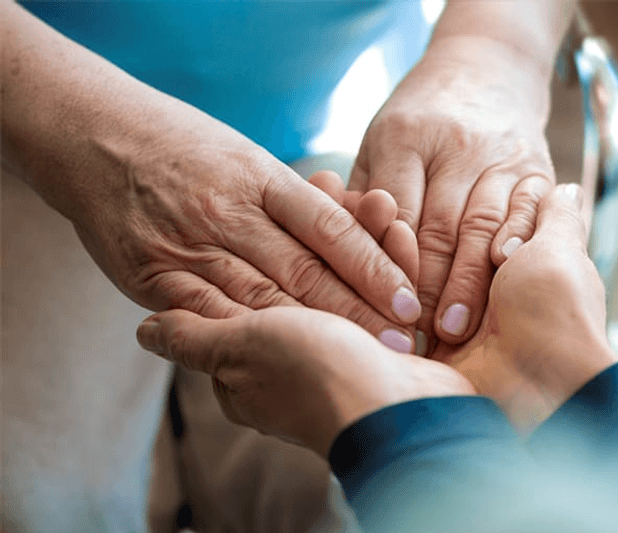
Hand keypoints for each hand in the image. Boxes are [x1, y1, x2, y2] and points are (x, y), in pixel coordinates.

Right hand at [69, 115, 419, 341]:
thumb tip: (362, 229)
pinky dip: (241, 339)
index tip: (407, 303)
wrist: (99, 136)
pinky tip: (277, 363)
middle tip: (399, 344)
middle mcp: (230, 212)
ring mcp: (189, 244)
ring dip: (312, 334)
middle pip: (304, 270)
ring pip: (260, 298)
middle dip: (357, 312)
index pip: (330, 229)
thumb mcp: (250, 159)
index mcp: (263, 178)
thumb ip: (298, 202)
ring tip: (356, 358)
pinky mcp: (153, 273)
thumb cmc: (191, 149)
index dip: (373, 268)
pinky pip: (202, 313)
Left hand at [136, 177, 613, 458]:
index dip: (264, 238)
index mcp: (255, 357)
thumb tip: (144, 331)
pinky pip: (383, 288)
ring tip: (373, 197)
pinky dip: (389, 255)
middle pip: (304, 272)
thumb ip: (196, 337)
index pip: (253, 283)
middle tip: (332, 180)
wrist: (403, 418)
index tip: (281, 197)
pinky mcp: (389, 342)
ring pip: (347, 274)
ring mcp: (348, 346)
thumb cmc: (317, 382)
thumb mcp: (242, 354)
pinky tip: (394, 220)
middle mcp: (298, 351)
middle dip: (323, 227)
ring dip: (361, 233)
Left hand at [350, 35, 555, 349]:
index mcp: (405, 137)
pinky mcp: (538, 167)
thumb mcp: (378, 144)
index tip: (380, 314)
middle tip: (414, 339)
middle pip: (438, 229)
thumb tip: (341, 258)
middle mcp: (456, 145)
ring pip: (482, 228)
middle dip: (426, 290)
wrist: (487, 69)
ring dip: (469, 284)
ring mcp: (501, 156)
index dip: (388, 270)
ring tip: (454, 330)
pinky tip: (507, 280)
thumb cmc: (419, 120)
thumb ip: (362, 196)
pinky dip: (518, 248)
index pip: (394, 215)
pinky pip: (530, 214)